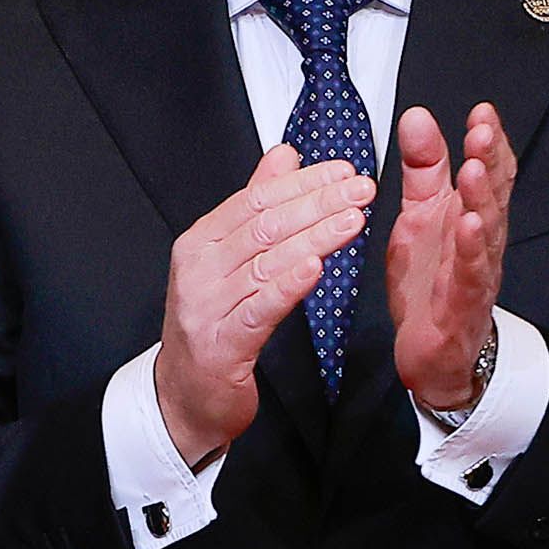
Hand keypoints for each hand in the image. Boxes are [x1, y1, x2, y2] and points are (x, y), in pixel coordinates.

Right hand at [157, 143, 375, 465]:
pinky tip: (315, 267)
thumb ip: (255, 206)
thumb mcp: (228, 260)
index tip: (344, 171)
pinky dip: (288, 285)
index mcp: (201, 243)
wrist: (186, 394)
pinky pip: (258, 308)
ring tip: (354, 221)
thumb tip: (283, 154)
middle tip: (362, 190)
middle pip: (262, 226)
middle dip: (317, 204)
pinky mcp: (221, 343)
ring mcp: (205, 306)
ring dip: (314, 238)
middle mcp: (197, 269)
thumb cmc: (215, 325)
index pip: (253, 200)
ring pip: (265, 263)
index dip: (301, 183)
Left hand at [388, 101, 514, 413]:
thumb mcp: (418, 216)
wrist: (430, 351)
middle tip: (481, 130)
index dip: (488, 143)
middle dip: (488, 162)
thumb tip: (417, 116)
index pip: (487, 174)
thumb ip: (422, 170)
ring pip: (485, 232)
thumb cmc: (430, 281)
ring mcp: (475, 273)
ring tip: (473, 170)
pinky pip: (469, 275)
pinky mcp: (461, 305)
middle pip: (491, 196)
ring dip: (481, 200)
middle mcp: (480, 241)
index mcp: (469, 216)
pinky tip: (468, 227)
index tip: (482, 110)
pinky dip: (470, 251)